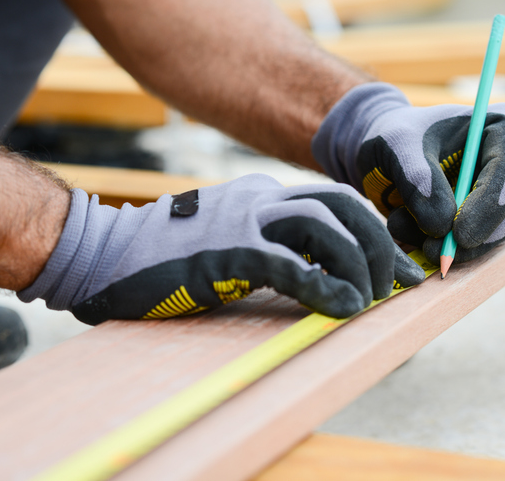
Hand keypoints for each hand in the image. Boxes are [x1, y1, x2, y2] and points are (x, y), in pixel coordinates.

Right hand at [18, 174, 423, 324]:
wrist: (105, 255)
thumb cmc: (168, 258)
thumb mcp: (230, 242)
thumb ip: (272, 248)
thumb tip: (319, 275)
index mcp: (263, 196)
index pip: (336, 201)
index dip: (376, 230)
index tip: (399, 266)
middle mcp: (260, 199)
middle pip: (343, 205)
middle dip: (381, 243)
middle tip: (397, 282)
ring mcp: (243, 221)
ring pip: (325, 227)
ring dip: (360, 263)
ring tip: (371, 298)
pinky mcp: (226, 251)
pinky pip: (291, 265)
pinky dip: (326, 287)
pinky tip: (343, 309)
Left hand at [312, 83, 504, 264]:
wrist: (389, 153)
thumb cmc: (397, 139)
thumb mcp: (397, 148)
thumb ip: (418, 180)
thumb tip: (442, 226)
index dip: (489, 205)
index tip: (458, 234)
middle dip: (476, 236)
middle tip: (434, 251)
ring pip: (500, 234)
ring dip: (457, 246)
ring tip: (408, 233)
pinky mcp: (495, 217)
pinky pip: (482, 244)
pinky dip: (450, 250)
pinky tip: (417, 239)